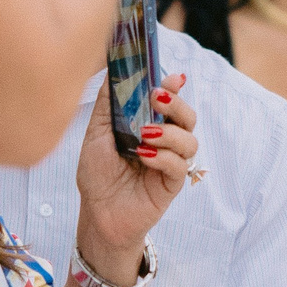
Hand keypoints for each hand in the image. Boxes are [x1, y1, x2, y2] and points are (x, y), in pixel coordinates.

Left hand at [71, 74, 197, 271]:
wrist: (97, 213)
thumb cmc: (97, 175)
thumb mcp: (96, 135)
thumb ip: (108, 106)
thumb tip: (112, 73)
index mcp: (151, 126)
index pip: (170, 103)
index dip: (174, 88)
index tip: (171, 77)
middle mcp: (166, 142)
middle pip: (188, 117)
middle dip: (177, 105)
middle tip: (157, 98)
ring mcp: (172, 162)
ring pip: (190, 140)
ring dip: (169, 133)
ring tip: (145, 135)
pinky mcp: (173, 183)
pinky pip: (180, 165)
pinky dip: (164, 157)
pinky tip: (144, 156)